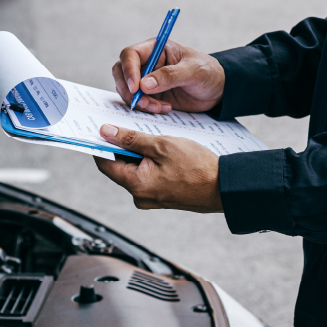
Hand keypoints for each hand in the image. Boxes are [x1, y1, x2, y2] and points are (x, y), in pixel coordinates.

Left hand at [94, 124, 222, 212]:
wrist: (225, 187)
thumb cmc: (198, 167)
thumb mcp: (162, 145)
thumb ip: (131, 139)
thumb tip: (106, 132)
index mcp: (135, 184)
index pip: (105, 163)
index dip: (101, 145)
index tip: (101, 130)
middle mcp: (139, 196)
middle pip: (120, 166)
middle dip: (124, 146)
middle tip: (132, 127)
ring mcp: (151, 198)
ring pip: (135, 170)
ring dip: (140, 153)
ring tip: (154, 138)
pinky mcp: (162, 197)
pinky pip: (148, 176)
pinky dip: (151, 162)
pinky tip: (163, 151)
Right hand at [112, 39, 224, 113]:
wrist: (218, 90)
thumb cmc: (209, 73)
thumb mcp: (194, 71)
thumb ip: (170, 75)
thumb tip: (144, 84)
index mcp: (156, 49)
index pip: (130, 55)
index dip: (128, 70)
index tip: (136, 87)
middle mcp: (147, 63)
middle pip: (121, 73)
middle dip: (129, 90)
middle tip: (143, 102)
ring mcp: (146, 80)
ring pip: (126, 90)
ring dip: (138, 102)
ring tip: (159, 107)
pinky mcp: (149, 95)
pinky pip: (137, 102)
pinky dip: (146, 108)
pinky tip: (164, 108)